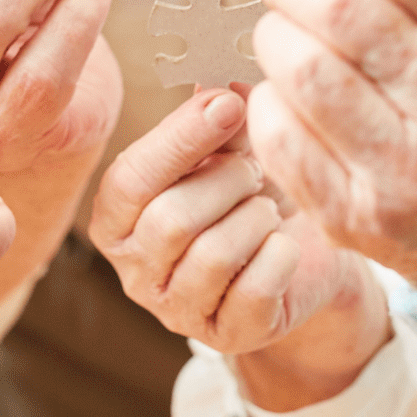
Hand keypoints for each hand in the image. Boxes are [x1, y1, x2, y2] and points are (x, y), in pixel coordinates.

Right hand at [92, 88, 377, 369]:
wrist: (298, 259)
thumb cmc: (247, 197)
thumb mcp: (228, 151)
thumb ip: (217, 117)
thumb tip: (222, 80)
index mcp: (117, 219)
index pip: (130, 180)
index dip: (179, 138)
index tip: (228, 104)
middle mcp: (134, 271)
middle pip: (170, 221)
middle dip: (225, 182)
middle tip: (254, 171)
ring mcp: (177, 311)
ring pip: (212, 256)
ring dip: (254, 217)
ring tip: (268, 207)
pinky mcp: (227, 336)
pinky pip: (255, 290)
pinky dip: (279, 255)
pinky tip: (283, 244)